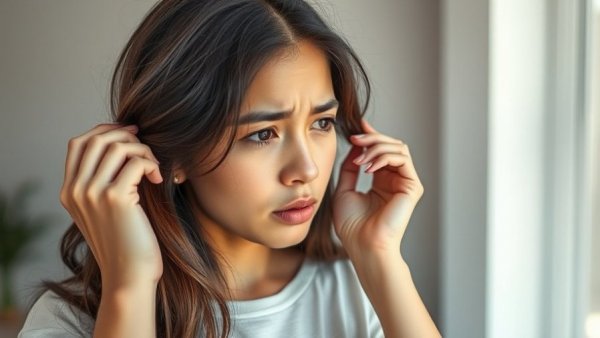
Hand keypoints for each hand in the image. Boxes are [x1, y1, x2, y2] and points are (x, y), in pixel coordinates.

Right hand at [59, 123, 163, 288]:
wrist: (129, 275)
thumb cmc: (125, 242)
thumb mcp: (104, 210)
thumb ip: (101, 182)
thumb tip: (120, 145)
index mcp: (69, 192)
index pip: (78, 143)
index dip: (104, 130)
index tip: (129, 134)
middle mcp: (76, 190)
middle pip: (97, 139)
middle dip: (126, 137)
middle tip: (147, 147)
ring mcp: (93, 193)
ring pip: (117, 147)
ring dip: (143, 150)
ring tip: (154, 167)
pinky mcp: (116, 198)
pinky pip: (136, 162)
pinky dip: (152, 164)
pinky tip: (158, 178)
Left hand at [333, 119, 423, 258]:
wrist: (363, 245)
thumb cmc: (352, 225)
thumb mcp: (344, 190)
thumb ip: (350, 167)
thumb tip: (354, 146)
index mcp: (381, 181)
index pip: (380, 151)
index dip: (371, 135)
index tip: (356, 126)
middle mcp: (395, 180)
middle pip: (390, 144)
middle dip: (371, 137)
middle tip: (354, 138)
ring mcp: (406, 182)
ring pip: (398, 147)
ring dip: (376, 147)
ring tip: (359, 160)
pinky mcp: (412, 187)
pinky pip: (402, 159)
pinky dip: (383, 157)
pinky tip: (368, 168)